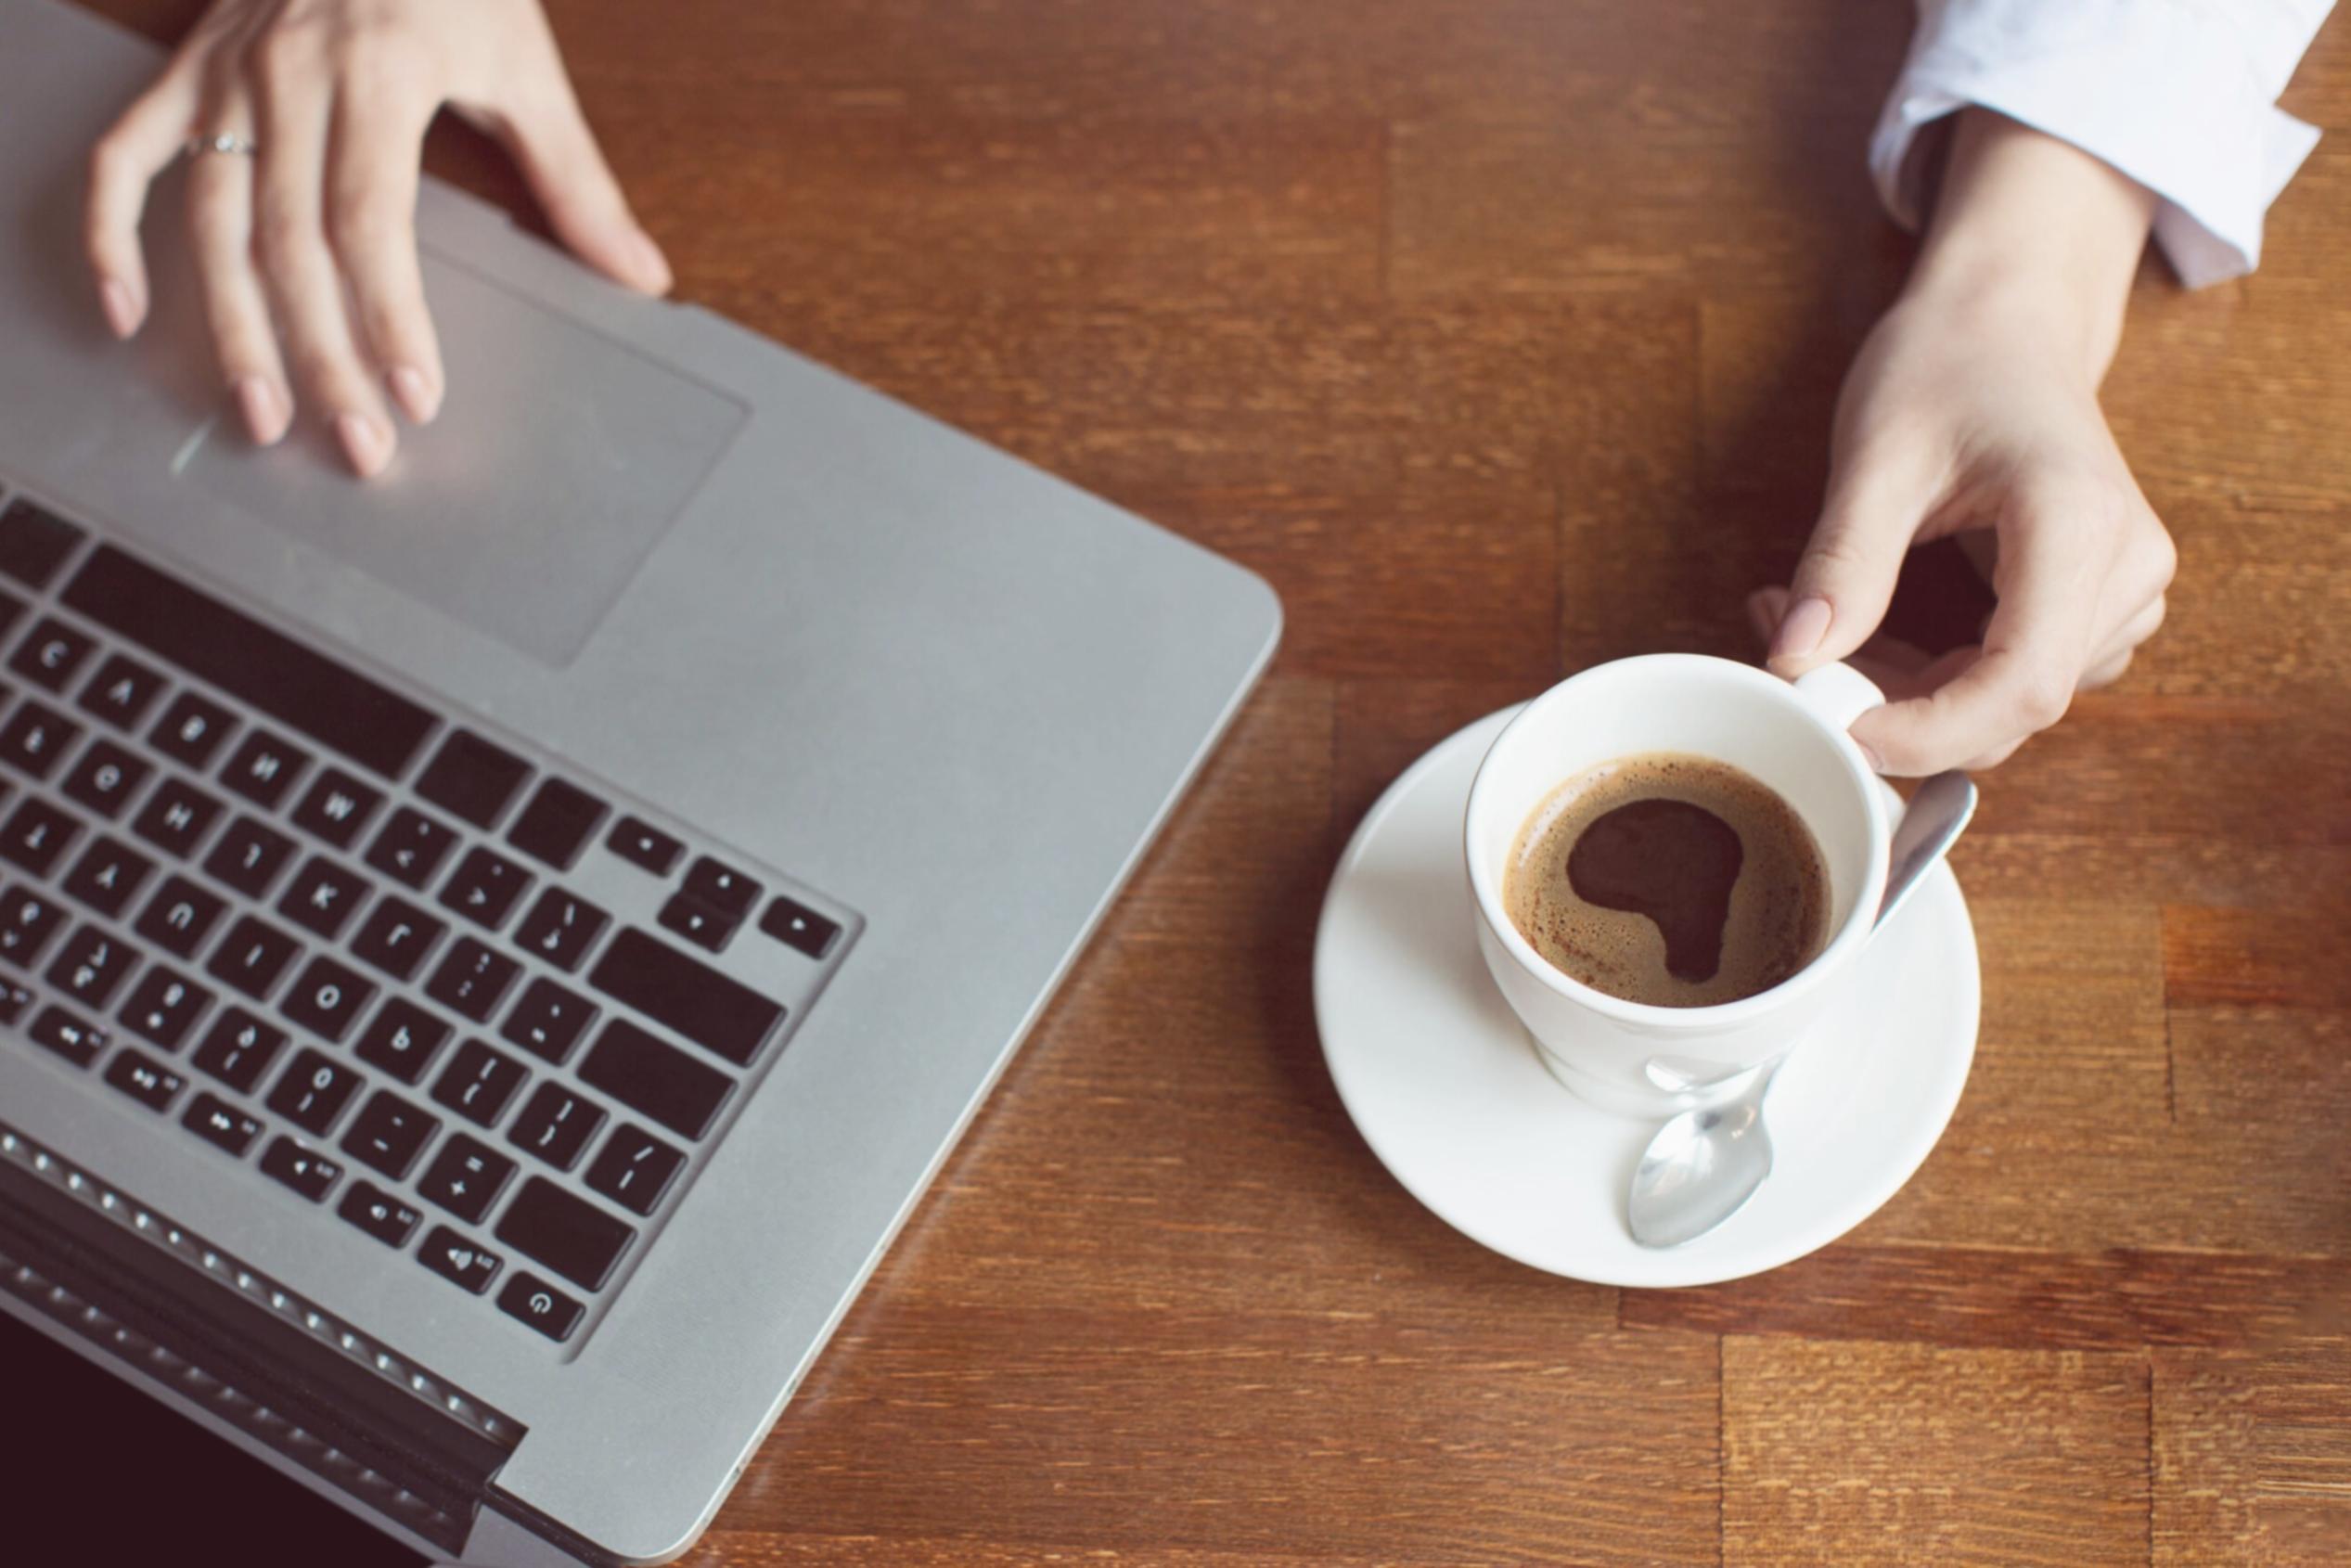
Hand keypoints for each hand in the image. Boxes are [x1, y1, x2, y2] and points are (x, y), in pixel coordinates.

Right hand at [85, 0, 672, 478]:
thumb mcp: (525, 64)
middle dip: (320, 353)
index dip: (388, 316)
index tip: (414, 393)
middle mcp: (289, 74)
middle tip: (354, 442)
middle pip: (290, 240)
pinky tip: (127, 314)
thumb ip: (576, 180)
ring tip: (260, 413)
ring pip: (210, 218)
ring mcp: (225, 73)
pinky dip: (112, 235)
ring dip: (230, 326)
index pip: (370, 219)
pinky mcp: (183, 70)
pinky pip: (123, 157)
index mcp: (380, 70)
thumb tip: (641, 275)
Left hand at [1750, 110, 2175, 774]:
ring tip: (1819, 620)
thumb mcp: (1877, 454)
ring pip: (2005, 703)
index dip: (1927, 734)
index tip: (1836, 729)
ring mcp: (2122, 591)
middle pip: (2014, 709)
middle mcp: (2126, 570)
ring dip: (1904, 692)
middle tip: (1795, 658)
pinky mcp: (2097, 604)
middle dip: (1896, 710)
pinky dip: (1929, 676)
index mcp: (2080, 526)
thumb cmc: (1950, 362)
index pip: (2021, 687)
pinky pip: (2010, 677)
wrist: (2007, 321)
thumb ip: (1842, 564)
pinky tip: (1868, 628)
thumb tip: (1794, 662)